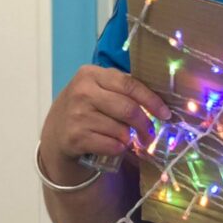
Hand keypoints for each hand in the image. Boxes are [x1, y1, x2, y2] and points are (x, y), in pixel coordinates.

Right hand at [40, 65, 171, 178]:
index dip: (151, 100)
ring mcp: (76, 115)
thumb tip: (160, 103)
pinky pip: (111, 145)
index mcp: (90, 74)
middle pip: (128, 109)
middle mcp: (82, 91)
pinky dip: (119, 148)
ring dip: (129, 138)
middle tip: (151, 134)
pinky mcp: (75, 137)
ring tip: (127, 138)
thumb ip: (122, 89)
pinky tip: (115, 146)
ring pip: (121, 130)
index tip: (165, 113)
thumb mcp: (98, 89)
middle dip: (145, 124)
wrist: (56, 132)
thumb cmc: (86, 107)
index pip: (130, 84)